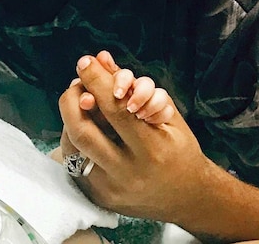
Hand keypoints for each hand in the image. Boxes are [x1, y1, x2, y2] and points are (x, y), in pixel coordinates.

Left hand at [59, 55, 217, 222]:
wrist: (188, 197)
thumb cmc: (179, 149)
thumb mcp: (168, 113)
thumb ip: (135, 86)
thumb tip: (102, 60)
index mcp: (153, 151)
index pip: (115, 110)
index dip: (96, 82)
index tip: (85, 62)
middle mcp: (129, 173)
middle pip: (84, 131)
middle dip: (72, 99)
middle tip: (76, 82)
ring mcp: (111, 188)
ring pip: (73, 148)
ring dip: (69, 118)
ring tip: (77, 101)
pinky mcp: (99, 197)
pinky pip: (74, 162)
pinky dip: (73, 139)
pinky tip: (81, 125)